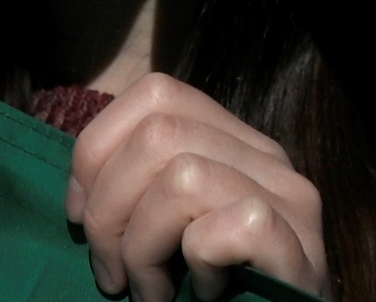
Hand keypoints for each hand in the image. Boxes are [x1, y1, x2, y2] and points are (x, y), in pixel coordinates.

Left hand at [63, 74, 330, 300]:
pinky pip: (226, 228)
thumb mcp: (174, 230)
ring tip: (150, 294)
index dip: (99, 148)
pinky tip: (204, 295)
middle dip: (108, 209)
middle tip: (111, 274)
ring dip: (144, 247)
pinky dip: (198, 264)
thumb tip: (80, 192)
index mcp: (234, 144)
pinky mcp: (298, 251)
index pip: (157, 94)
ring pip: (184, 176)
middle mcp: (269, 158)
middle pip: (159, 132)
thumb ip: (146, 191)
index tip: (77, 215)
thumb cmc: (216, 294)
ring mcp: (291, 202)